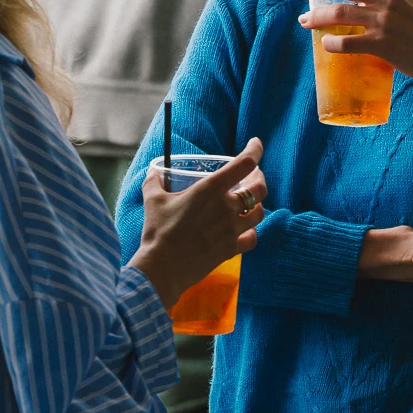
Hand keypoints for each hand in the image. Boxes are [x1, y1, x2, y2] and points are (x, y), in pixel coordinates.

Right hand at [129, 138, 267, 308]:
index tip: (256, 144)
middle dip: (259, 178)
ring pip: (260, 213)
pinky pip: (252, 237)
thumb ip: (154, 181)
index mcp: (211, 189)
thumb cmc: (158, 231)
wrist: (163, 268)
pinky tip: (245, 230)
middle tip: (253, 176)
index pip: (245, 163)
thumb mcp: (153, 200)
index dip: (255, 150)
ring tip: (249, 203)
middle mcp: (227, 207)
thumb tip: (153, 172)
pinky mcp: (231, 249)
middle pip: (259, 188)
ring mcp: (232, 229)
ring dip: (257, 205)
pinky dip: (251, 232)